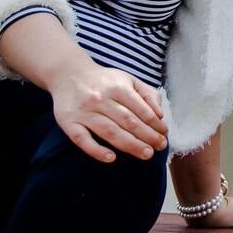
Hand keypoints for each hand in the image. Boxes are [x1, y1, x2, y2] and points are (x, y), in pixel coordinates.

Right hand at [49, 63, 167, 162]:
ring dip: (130, 145)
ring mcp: (84, 112)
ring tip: (146, 154)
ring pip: (109, 132)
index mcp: (117, 87)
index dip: (155, 123)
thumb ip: (147, 94)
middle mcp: (101, 98)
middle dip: (147, 136)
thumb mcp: (128, 79)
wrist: (68, 74)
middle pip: (128, 121)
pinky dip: (96, 150)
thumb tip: (160, 114)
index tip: (164, 134)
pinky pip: (82, 139)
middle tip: (160, 147)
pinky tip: (111, 158)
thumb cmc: (104, 81)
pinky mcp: (69, 122)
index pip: (141, 109)